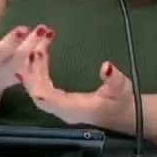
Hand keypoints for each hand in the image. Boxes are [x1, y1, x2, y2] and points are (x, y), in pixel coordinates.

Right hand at [0, 3, 52, 100]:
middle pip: (4, 54)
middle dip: (14, 42)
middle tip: (26, 29)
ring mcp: (8, 72)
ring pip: (22, 58)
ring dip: (35, 44)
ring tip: (45, 29)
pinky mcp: (21, 76)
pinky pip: (33, 64)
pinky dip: (43, 51)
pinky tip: (50, 37)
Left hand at [19, 48, 133, 128]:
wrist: (124, 115)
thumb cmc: (123, 102)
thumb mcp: (123, 89)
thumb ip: (115, 80)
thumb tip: (106, 66)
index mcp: (73, 109)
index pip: (46, 96)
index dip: (37, 76)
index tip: (37, 53)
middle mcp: (60, 110)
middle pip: (35, 90)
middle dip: (32, 66)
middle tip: (37, 42)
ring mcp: (57, 106)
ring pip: (35, 87)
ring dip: (32, 66)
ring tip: (38, 43)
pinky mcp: (57, 101)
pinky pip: (39, 86)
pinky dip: (35, 69)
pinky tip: (37, 54)